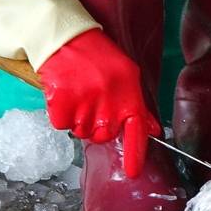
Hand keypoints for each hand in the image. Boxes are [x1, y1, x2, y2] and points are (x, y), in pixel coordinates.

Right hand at [35, 29, 159, 174]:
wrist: (66, 38)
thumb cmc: (96, 56)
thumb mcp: (126, 74)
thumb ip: (137, 104)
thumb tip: (150, 129)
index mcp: (127, 94)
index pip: (135, 130)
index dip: (134, 153)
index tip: (133, 172)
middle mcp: (108, 102)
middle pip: (103, 136)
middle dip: (96, 126)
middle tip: (90, 102)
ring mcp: (85, 105)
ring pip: (81, 132)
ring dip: (77, 120)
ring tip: (77, 94)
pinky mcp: (62, 105)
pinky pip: (62, 125)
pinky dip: (60, 115)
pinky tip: (63, 95)